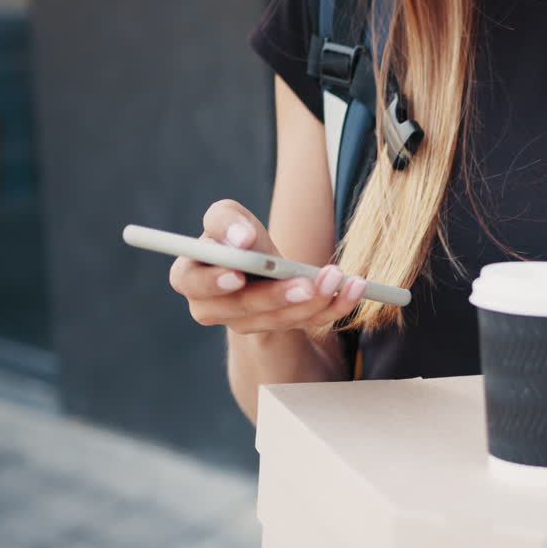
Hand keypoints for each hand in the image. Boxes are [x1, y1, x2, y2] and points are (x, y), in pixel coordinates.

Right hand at [167, 200, 364, 334]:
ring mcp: (249, 324)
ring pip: (279, 320)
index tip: (237, 275)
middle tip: (304, 283)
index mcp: (191, 277)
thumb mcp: (230, 219)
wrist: (263, 265)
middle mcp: (213, 308)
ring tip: (335, 278)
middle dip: (275, 296)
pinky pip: (309, 323)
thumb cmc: (239, 236)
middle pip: (242, 309)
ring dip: (312, 301)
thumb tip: (242, 239)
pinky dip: (335, 306)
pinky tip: (355, 287)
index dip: (213, 282)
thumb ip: (227, 221)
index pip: (193, 282)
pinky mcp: (281, 328)